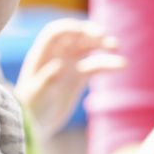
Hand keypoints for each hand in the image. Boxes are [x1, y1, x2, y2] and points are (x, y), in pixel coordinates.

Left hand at [15, 19, 125, 137]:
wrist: (35, 124)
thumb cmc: (31, 108)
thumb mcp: (37, 95)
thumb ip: (47, 80)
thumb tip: (59, 66)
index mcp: (42, 54)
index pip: (56, 33)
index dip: (70, 29)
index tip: (84, 33)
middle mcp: (56, 55)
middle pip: (75, 36)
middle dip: (89, 33)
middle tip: (104, 36)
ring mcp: (69, 64)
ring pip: (88, 48)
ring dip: (102, 44)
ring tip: (116, 46)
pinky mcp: (78, 77)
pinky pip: (95, 65)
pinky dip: (108, 64)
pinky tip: (122, 65)